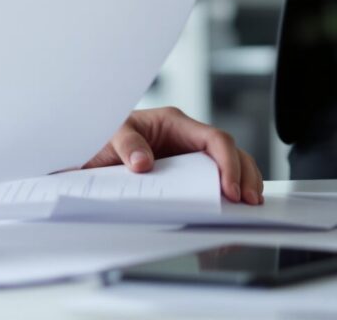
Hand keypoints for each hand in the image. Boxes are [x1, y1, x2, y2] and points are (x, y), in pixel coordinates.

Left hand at [81, 106, 263, 203]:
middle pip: (231, 153)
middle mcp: (187, 139)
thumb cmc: (102, 136)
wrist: (88, 151)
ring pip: (228, 167)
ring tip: (246, 209)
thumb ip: (127, 145)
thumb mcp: (111, 135)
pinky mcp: (185, 175)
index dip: (228, 162)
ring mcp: (188, 157)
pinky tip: (227, 213)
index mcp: (174, 123)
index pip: (215, 139)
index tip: (229, 188)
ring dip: (241, 186)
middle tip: (248, 202)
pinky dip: (224, 196)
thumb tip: (143, 163)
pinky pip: (211, 183)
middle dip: (245, 176)